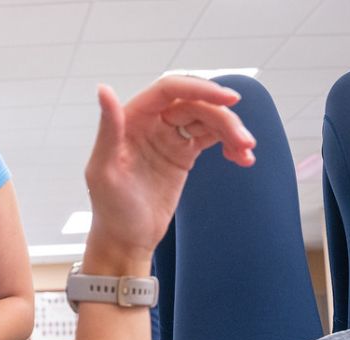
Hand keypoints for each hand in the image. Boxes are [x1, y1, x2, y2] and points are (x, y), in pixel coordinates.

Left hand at [83, 76, 255, 265]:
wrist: (127, 239)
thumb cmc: (110, 208)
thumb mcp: (104, 171)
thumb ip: (109, 128)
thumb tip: (103, 89)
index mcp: (131, 119)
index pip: (169, 90)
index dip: (199, 88)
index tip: (228, 99)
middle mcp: (151, 122)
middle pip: (195, 104)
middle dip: (223, 117)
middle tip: (245, 141)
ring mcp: (169, 136)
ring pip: (207, 119)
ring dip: (231, 130)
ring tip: (246, 152)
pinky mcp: (183, 153)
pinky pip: (211, 137)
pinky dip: (229, 143)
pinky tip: (241, 158)